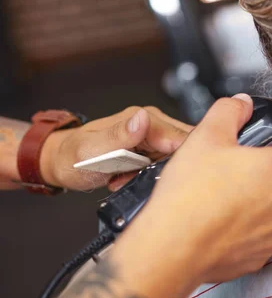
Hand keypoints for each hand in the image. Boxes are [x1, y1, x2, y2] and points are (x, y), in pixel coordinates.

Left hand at [40, 107, 192, 190]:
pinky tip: (132, 179)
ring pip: (177, 158)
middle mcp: (153, 124)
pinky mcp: (152, 149)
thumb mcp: (93, 149)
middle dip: (171, 169)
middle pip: (185, 147)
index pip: (182, 138)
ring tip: (130, 179)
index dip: (182, 160)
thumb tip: (143, 119)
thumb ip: (120, 135)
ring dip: (159, 174)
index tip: (166, 177)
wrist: (60, 162)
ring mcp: (153, 136)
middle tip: (143, 179)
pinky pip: (166, 164)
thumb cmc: (73, 157)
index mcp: (145, 118)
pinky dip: (153, 176)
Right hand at [117, 94, 271, 292]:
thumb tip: (241, 104)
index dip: (267, 157)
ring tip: (220, 204)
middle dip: (261, 183)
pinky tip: (218, 227)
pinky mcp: (260, 259)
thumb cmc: (191, 194)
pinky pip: (258, 240)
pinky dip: (244, 234)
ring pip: (271, 215)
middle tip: (229, 180)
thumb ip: (230, 111)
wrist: (172, 246)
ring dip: (254, 209)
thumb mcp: (207, 135)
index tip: (247, 160)